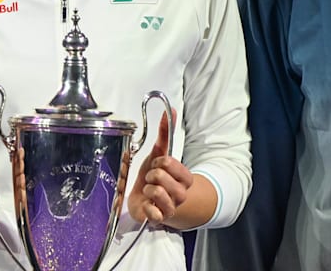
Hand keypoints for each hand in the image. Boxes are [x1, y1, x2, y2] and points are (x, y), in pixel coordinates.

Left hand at [127, 110, 190, 225]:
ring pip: (156, 192)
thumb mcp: (158, 154)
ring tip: (149, 190)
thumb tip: (171, 110)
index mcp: (184, 177)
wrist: (146, 201)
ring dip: (147, 189)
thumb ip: (165, 133)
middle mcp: (180, 194)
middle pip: (161, 176)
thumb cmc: (153, 177)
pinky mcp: (159, 219)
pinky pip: (152, 211)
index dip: (159, 162)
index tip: (157, 164)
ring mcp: (171, 207)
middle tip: (151, 178)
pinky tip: (148, 204)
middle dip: (151, 175)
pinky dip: (146, 206)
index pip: (170, 163)